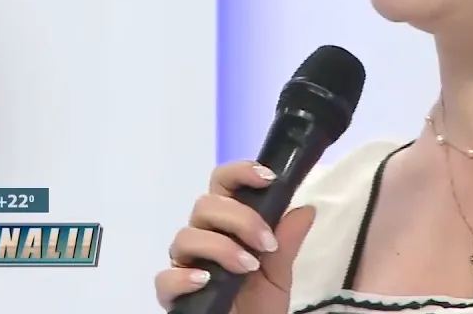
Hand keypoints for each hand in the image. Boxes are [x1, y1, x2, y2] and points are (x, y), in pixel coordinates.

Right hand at [154, 161, 315, 312]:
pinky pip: (165, 278)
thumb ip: (287, 242)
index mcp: (227, 224)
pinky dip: (184, 276)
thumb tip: (307, 208)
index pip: (223, 184)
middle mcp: (202, 237)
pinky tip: (205, 280)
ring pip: (186, 236)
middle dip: (240, 218)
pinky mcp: (172, 294)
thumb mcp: (280, 272)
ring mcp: (185, 264)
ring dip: (221, 247)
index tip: (268, 178)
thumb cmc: (260, 303)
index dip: (241, 172)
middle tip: (266, 243)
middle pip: (205, 205)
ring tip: (248, 267)